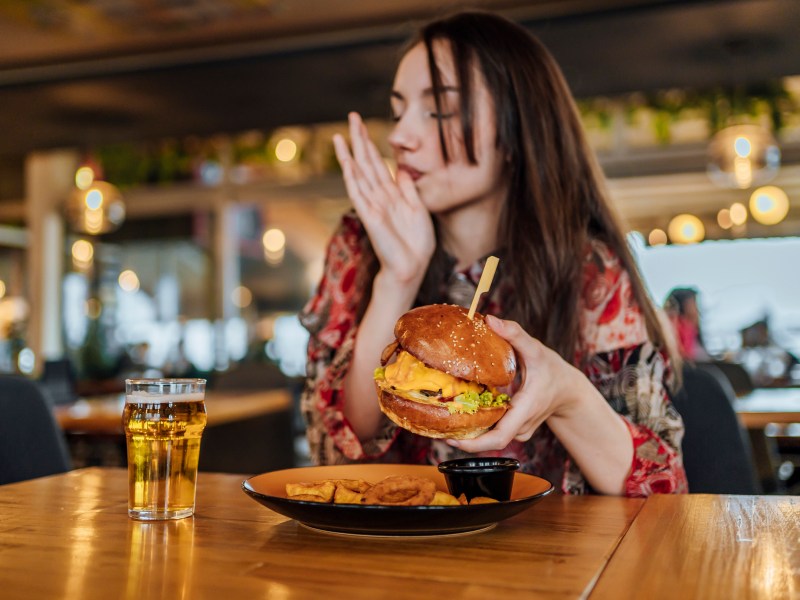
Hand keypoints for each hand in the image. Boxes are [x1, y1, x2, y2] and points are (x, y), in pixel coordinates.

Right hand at [333, 112, 434, 284]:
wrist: (412, 266)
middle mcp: (379, 196)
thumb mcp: (418, 208)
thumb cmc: (416, 243)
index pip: (378, 163)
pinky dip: (352, 178)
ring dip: (349, 155)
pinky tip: (347, 163)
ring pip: (358, 175)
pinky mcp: (371, 217)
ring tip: (340, 135)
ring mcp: (373, 206)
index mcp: (392, 194)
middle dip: (359, 139)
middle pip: (366, 162)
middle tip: (351, 116)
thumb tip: (400, 168)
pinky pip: (359, 194)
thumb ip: (408, 188)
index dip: (371, 143)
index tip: (364, 125)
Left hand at [448, 315, 575, 452]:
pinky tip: (461, 413)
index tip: (451, 440)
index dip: (474, 444)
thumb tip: (490, 319)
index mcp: (525, 410)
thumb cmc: (552, 370)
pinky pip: (493, 430)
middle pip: (489, 441)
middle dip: (463, 438)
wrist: (569, 390)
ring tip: (444, 417)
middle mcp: (521, 426)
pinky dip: (478, 425)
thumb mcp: (536, 348)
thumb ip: (514, 333)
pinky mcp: (514, 429)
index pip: (499, 437)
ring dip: (469, 430)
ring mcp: (518, 431)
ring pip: (490, 436)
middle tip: (437, 427)